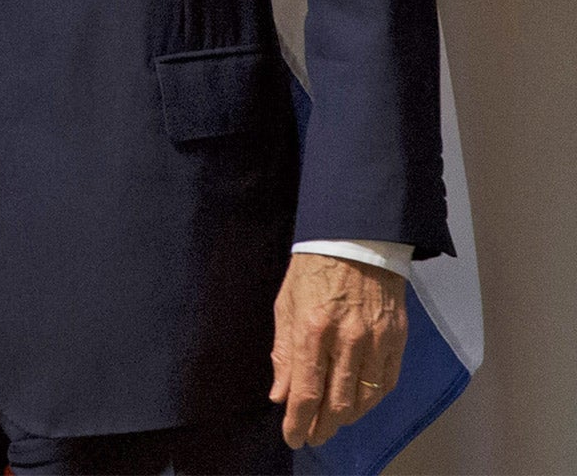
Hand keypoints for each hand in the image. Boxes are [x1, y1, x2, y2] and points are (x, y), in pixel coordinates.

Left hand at [269, 253, 406, 447]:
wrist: (356, 241)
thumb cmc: (313, 271)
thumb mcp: (286, 306)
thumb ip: (284, 353)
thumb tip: (280, 395)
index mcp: (312, 329)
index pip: (306, 392)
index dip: (299, 422)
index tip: (293, 437)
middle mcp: (346, 340)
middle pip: (337, 402)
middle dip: (323, 426)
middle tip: (313, 435)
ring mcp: (376, 341)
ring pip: (365, 399)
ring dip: (347, 418)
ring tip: (333, 423)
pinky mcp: (398, 339)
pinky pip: (387, 383)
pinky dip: (372, 401)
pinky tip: (360, 405)